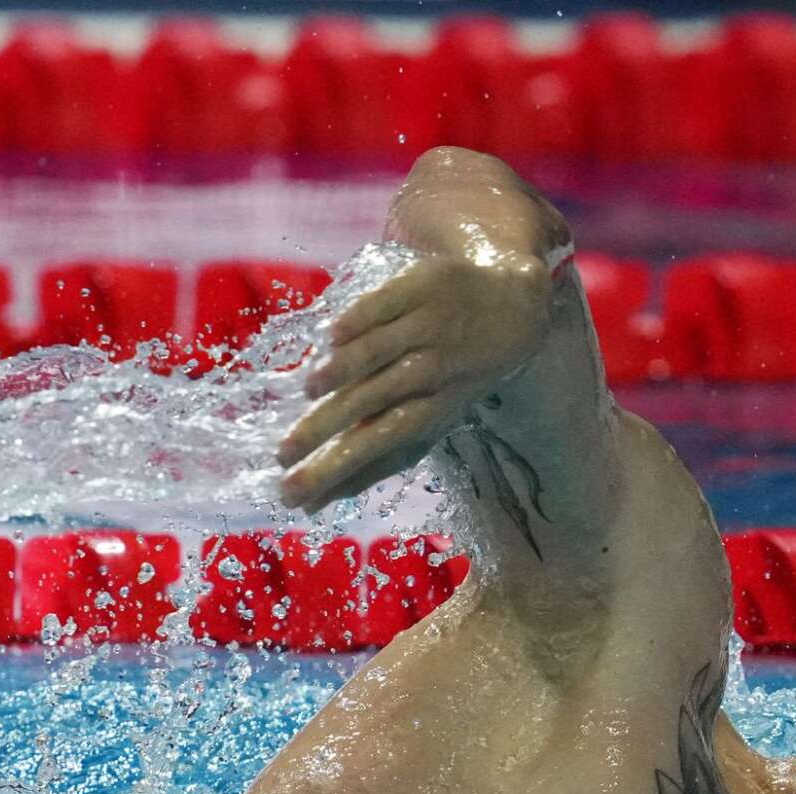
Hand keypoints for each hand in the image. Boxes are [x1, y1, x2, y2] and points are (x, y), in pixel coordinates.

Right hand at [277, 249, 552, 512]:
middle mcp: (434, 369)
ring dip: (344, 370)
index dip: (337, 467)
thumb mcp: (426, 423)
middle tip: (282, 454)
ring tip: (308, 391)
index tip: (294, 491)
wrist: (513, 308)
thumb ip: (373, 461)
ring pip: (382, 350)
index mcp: (435, 409)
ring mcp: (430, 325)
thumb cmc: (454, 378)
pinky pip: (386, 303)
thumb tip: (315, 505)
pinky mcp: (424, 286)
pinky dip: (359, 320)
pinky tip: (330, 337)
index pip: (380, 444)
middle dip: (327, 429)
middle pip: (375, 402)